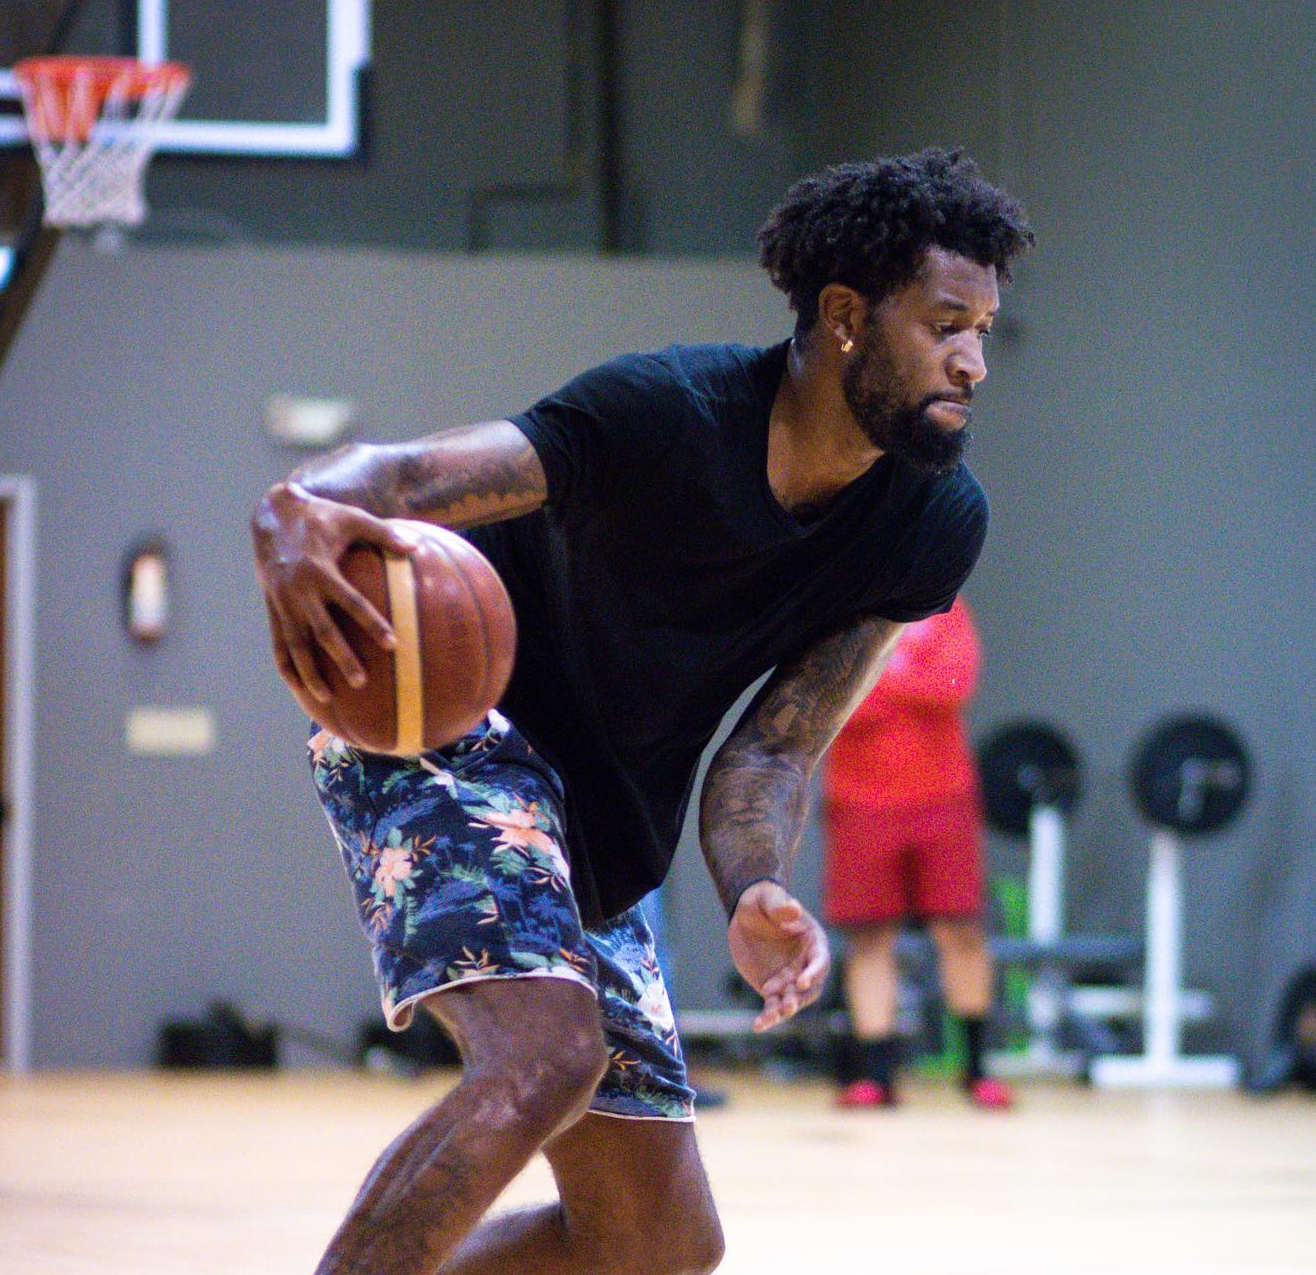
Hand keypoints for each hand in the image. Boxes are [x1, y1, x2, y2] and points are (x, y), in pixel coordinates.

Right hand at [251, 481, 420, 701]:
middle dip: (340, 658)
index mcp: (320, 571)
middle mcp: (298, 590)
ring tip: (326, 698)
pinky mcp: (271, 609)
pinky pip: (278, 643)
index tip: (392, 644)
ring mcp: (281, 603)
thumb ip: (384, 534)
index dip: (371, 623)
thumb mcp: (353, 518)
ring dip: (310, 673)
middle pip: (321, 632)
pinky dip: (287, 666)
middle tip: (361, 682)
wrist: (272, 515)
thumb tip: (417, 546)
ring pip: (295, 645)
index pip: (350, 602)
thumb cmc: (321, 517)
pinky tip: (299, 688)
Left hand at [727, 880, 830, 1032]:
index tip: (802, 980)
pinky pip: (773, 1007)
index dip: (814, 972)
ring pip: (793, 1001)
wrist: (746, 915)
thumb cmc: (763, 901)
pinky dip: (768, 1017)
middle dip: (801, 997)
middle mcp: (805, 964)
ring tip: (771, 1017)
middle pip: (811, 987)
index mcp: (813, 942)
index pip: (820, 961)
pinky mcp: (773, 988)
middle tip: (788, 1004)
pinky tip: (758, 1026)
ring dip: (784, 1010)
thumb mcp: (768, 899)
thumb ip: (781, 905)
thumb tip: (794, 908)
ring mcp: (790, 978)